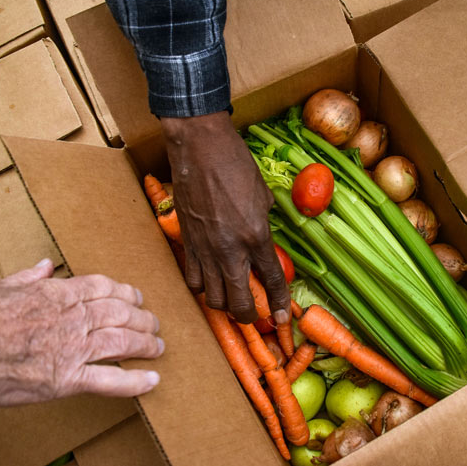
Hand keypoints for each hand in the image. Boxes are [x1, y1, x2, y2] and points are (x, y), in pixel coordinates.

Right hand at [0, 259, 162, 411]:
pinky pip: (109, 380)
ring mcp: (74, 349)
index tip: (136, 296)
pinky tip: (151, 381)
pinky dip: (133, 381)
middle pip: (120, 314)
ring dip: (145, 344)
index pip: (104, 289)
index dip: (125, 292)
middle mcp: (74, 318)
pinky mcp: (67, 379)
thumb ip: (29, 276)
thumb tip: (44, 264)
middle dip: (142, 318)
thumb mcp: (2, 286)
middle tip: (155, 323)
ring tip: (158, 347)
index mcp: (59, 294)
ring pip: (122, 342)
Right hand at [161, 111, 290, 324]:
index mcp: (256, 235)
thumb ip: (264, 224)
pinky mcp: (186, 243)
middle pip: (238, 303)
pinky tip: (208, 279)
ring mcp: (204, 249)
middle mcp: (230, 249)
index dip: (279, 304)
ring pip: (212, 298)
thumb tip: (261, 242)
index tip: (281, 318)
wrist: (200, 147)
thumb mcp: (263, 195)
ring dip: (224, 304)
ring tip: (231, 296)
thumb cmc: (236, 164)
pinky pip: (192, 280)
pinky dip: (202, 287)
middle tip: (253, 314)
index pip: (272, 281)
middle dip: (248, 316)